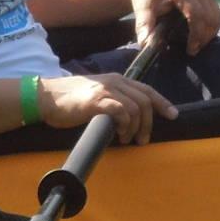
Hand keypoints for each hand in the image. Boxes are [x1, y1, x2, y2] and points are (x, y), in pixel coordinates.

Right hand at [41, 71, 177, 144]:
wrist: (46, 97)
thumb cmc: (69, 100)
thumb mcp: (96, 96)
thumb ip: (113, 102)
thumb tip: (127, 120)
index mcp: (117, 80)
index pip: (147, 90)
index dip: (162, 102)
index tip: (173, 115)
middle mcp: (115, 82)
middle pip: (145, 100)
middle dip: (149, 122)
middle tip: (143, 140)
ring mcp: (106, 90)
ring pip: (136, 107)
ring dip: (136, 127)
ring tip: (128, 140)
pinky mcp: (97, 101)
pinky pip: (122, 111)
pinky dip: (125, 125)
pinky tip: (119, 134)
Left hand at [127, 0, 219, 53]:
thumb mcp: (142, 9)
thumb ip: (144, 27)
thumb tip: (145, 44)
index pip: (197, 15)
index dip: (196, 35)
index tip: (190, 49)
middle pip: (210, 17)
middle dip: (204, 37)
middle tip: (192, 50)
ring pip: (216, 15)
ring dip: (210, 32)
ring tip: (196, 44)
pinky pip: (215, 11)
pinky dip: (211, 25)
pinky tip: (199, 34)